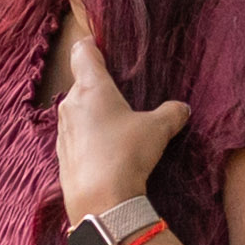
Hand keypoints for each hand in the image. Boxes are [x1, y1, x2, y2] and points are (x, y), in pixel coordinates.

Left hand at [55, 13, 193, 219]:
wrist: (100, 200)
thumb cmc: (126, 153)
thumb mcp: (157, 130)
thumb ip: (171, 114)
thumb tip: (182, 108)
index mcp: (92, 87)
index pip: (83, 52)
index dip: (92, 45)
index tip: (102, 45)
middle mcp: (71, 104)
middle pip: (82, 83)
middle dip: (100, 87)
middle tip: (124, 96)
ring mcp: (63, 130)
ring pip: (79, 111)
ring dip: (95, 114)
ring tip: (119, 128)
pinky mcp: (62, 154)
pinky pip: (77, 136)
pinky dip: (90, 138)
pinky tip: (108, 153)